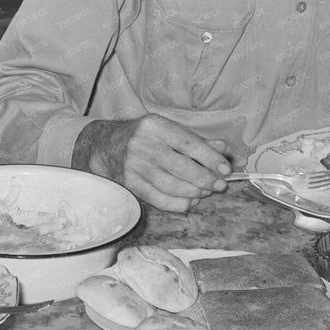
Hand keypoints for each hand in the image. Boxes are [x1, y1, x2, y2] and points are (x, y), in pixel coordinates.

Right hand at [73, 115, 233, 212]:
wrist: (103, 147)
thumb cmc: (142, 137)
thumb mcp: (166, 129)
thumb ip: (195, 140)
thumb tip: (223, 148)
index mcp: (154, 126)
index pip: (188, 143)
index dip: (210, 158)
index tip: (225, 169)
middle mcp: (142, 145)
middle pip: (181, 167)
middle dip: (205, 178)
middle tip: (219, 185)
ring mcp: (133, 166)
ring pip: (171, 185)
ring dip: (193, 192)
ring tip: (205, 192)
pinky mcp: (129, 184)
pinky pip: (158, 199)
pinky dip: (178, 203)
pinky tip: (188, 201)